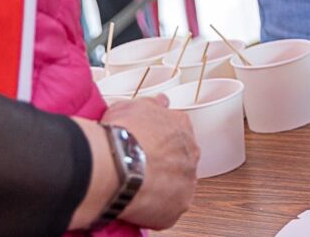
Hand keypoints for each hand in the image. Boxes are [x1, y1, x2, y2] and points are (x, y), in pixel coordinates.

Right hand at [104, 96, 198, 228]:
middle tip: (138, 169)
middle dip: (162, 165)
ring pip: (176, 185)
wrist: (119, 163)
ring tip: (136, 188)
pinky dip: (155, 209)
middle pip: (178, 160)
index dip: (157, 142)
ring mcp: (188, 180)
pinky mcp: (179, 206)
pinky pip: (168, 209)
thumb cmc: (124, 134)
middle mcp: (190, 152)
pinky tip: (138, 205)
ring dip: (161, 187)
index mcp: (181, 126)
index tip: (144, 148)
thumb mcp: (133, 106)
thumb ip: (151, 104)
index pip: (175, 134)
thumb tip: (161, 100)